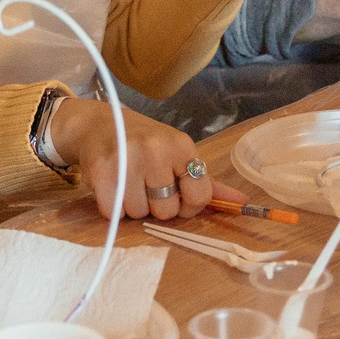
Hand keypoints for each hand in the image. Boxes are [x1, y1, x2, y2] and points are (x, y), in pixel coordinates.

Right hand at [48, 97, 241, 222]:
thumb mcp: (177, 153)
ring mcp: (127, 159)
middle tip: (146, 186)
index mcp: (181, 145)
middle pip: (167, 211)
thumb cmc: (142, 142)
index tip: (176, 195)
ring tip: (127, 183)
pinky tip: (112, 186)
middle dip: (156, 206)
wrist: (97, 124)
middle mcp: (156, 149)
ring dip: (133, 207)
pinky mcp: (101, 171)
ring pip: (139, 214)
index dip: (188, 205)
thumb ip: (207, 181)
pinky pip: (114, 213)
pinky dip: (112, 208)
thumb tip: (242, 203)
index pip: (200, 196)